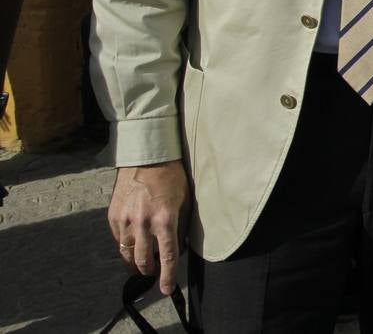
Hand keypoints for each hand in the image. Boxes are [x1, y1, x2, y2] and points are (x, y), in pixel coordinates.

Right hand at [108, 161, 188, 294]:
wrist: (146, 157)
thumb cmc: (171, 178)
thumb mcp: (184, 202)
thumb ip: (181, 228)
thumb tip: (178, 249)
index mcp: (165, 220)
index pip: (168, 256)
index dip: (168, 276)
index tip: (167, 289)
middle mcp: (143, 223)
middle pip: (144, 261)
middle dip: (150, 272)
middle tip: (155, 273)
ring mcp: (125, 220)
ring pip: (128, 254)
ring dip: (136, 263)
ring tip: (143, 264)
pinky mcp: (113, 216)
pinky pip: (119, 240)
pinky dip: (126, 247)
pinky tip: (134, 244)